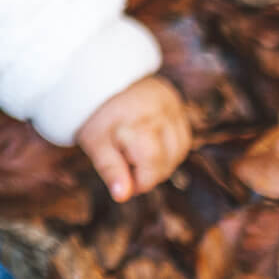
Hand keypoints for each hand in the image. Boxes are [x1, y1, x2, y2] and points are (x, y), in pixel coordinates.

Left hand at [74, 75, 190, 202]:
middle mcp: (160, 111)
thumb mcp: (95, 143)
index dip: (138, 181)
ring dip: (160, 160)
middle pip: (167, 161)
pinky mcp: (179, 107)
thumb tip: (122, 196)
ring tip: (136, 150)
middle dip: (146, 170)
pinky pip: (182, 141)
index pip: (152, 165)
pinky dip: (168, 149)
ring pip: (178, 152)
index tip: (123, 180)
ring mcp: (172, 107)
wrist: (102, 82)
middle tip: (125, 160)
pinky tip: (151, 143)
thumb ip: (110, 169)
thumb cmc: (97, 117)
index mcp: (137, 120)